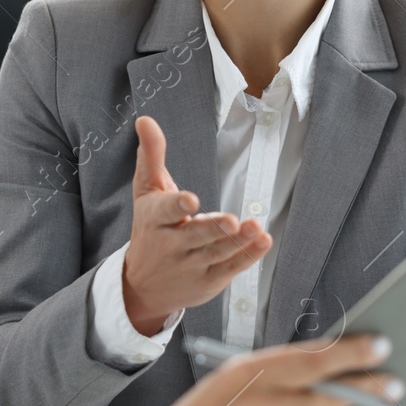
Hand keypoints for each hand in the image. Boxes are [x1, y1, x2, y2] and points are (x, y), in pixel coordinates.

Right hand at [122, 116, 270, 334]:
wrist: (141, 285)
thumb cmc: (149, 228)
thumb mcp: (146, 191)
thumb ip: (151, 155)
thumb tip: (145, 119)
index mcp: (155, 219)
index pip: (165, 211)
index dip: (178, 205)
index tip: (190, 201)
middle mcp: (171, 245)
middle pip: (196, 236)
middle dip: (213, 228)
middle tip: (231, 220)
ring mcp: (191, 265)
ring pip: (216, 252)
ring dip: (238, 241)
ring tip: (256, 228)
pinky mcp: (208, 280)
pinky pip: (229, 268)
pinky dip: (247, 256)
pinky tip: (263, 242)